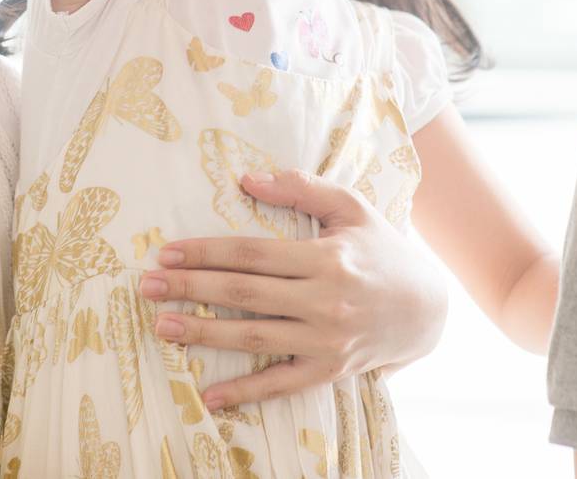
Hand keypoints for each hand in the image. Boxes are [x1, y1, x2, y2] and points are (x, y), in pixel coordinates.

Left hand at [137, 170, 449, 410]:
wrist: (429, 308)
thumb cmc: (383, 249)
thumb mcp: (351, 207)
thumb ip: (301, 188)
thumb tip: (248, 179)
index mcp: (326, 257)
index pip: (252, 253)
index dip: (206, 252)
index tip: (166, 253)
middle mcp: (325, 300)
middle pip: (245, 294)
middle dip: (191, 288)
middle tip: (147, 286)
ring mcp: (327, 340)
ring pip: (254, 337)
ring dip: (204, 333)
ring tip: (163, 326)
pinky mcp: (330, 370)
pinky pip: (282, 383)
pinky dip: (245, 393)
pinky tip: (208, 396)